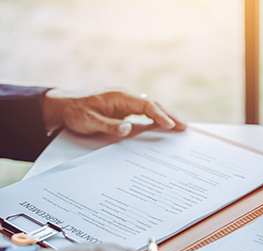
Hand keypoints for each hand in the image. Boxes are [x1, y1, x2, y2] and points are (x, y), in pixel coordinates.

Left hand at [42, 88, 185, 136]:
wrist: (63, 105)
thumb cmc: (76, 112)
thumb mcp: (89, 121)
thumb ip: (109, 125)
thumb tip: (128, 129)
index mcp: (119, 96)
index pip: (145, 105)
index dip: (159, 115)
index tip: (170, 125)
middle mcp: (125, 96)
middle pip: (153, 104)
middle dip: (170, 115)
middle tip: (184, 126)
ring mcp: (125, 101)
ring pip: (150, 107)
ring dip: (165, 116)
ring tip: (180, 126)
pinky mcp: (124, 107)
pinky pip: (144, 111)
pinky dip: (156, 117)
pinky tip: (164, 125)